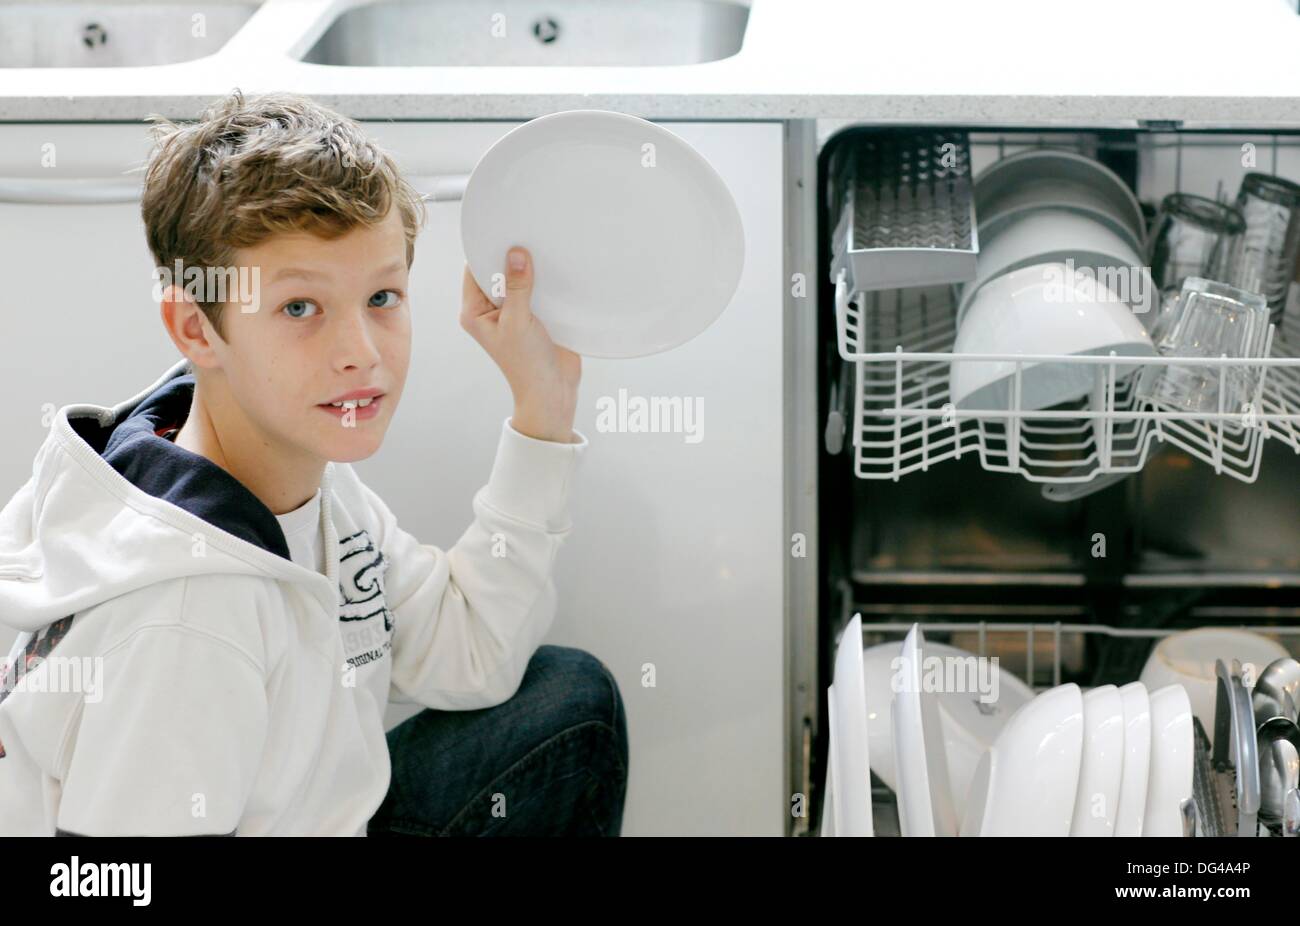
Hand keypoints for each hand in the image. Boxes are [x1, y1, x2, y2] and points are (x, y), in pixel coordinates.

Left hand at [461, 247, 581, 442]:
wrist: (553, 391)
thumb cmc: (527, 365)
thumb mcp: (519, 322)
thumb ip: (518, 287)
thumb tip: (516, 254)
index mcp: (475, 312)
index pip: (474, 270)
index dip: (486, 250)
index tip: (502, 232)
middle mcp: (491, 310)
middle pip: (496, 272)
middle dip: (510, 257)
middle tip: (525, 235)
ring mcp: (513, 312)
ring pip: (518, 279)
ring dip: (530, 268)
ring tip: (542, 248)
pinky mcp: (534, 315)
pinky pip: (536, 289)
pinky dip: (544, 280)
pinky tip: (554, 268)